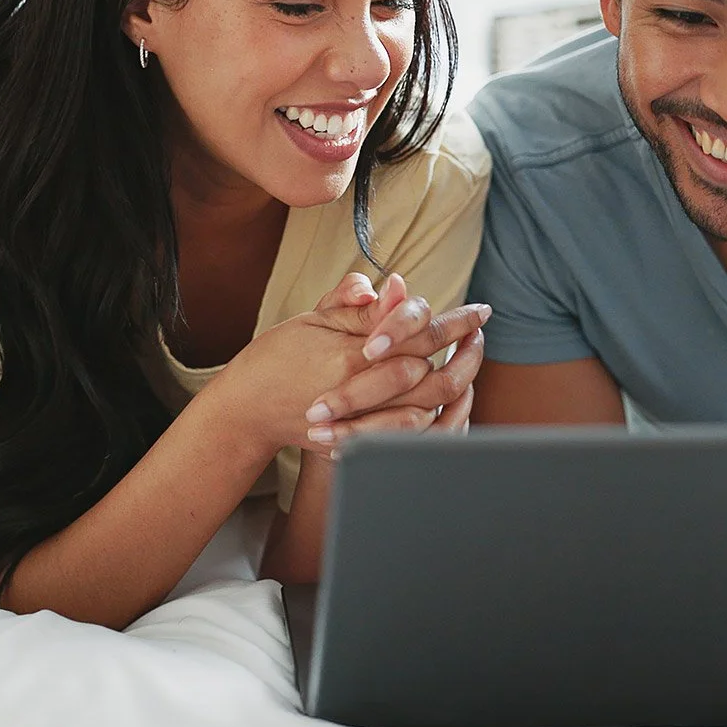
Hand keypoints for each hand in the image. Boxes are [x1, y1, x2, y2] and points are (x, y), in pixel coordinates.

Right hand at [216, 272, 485, 454]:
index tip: (481, 311)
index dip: (456, 322)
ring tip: (473, 360)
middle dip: (466, 351)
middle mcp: (361, 391)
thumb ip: (353, 303)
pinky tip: (450, 397)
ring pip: (429, 407)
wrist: (245, 411)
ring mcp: (361, 422)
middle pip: (434, 374)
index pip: (418, 335)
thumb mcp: (312, 320)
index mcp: (352, 354)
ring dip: (459, 381)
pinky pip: (412, 434)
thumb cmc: (275, 359)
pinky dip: (438, 416)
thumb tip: (392, 284)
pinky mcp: (360, 442)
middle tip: (481, 333)